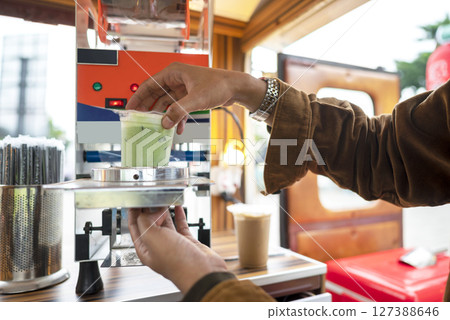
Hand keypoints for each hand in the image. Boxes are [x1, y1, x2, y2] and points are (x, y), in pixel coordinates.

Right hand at [126, 62, 266, 133]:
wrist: (236, 88)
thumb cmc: (219, 84)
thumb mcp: (195, 99)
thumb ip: (178, 111)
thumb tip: (165, 122)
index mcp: (173, 72)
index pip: (148, 85)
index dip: (138, 97)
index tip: (130, 108)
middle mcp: (176, 79)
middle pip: (155, 95)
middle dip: (149, 109)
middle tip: (140, 120)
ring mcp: (183, 88)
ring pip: (167, 103)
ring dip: (164, 116)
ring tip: (158, 128)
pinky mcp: (190, 96)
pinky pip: (178, 108)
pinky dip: (176, 118)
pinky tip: (177, 128)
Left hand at [128, 206, 226, 293]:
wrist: (202, 271)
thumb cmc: (178, 263)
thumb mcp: (153, 238)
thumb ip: (145, 222)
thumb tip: (148, 212)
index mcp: (145, 248)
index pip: (135, 226)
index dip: (135, 212)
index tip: (137, 199)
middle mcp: (158, 246)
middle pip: (150, 223)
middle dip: (149, 208)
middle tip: (151, 195)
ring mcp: (173, 243)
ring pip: (165, 222)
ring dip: (163, 210)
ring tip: (163, 198)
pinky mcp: (187, 241)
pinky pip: (180, 224)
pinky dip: (178, 214)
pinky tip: (177, 206)